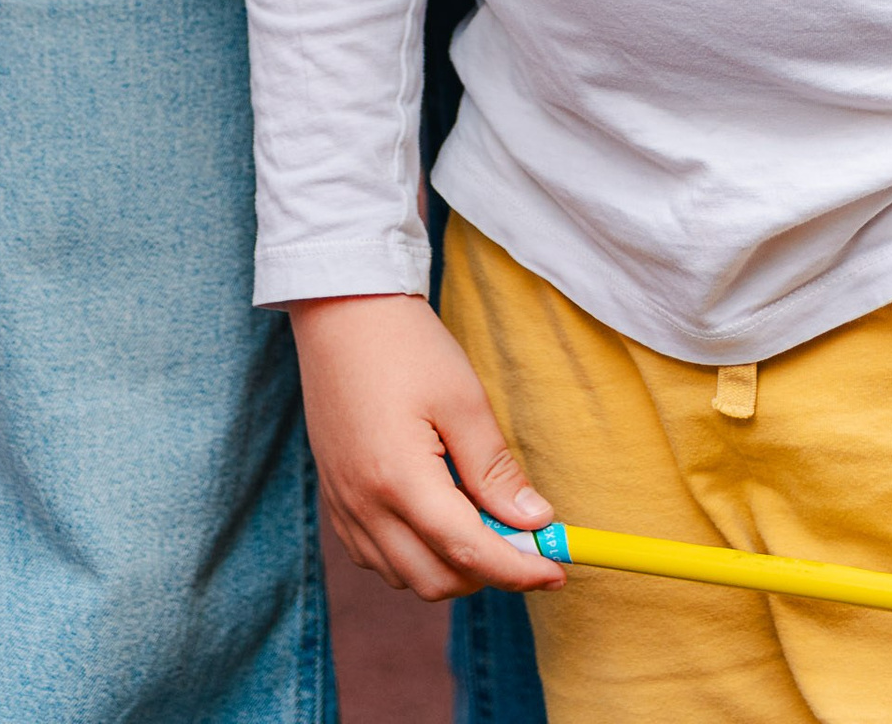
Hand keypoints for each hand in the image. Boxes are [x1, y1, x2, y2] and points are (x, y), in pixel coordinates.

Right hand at [289, 295, 564, 602]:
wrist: (341, 311)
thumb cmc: (406, 345)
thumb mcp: (463, 398)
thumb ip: (495, 469)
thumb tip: (533, 521)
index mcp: (399, 479)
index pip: (468, 552)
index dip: (518, 569)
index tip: (556, 571)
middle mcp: (364, 505)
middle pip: (435, 580)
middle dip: (486, 571)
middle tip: (520, 536)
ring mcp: (344, 506)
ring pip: (404, 576)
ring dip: (449, 566)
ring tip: (478, 517)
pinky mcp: (334, 500)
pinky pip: (377, 557)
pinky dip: (414, 555)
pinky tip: (436, 515)